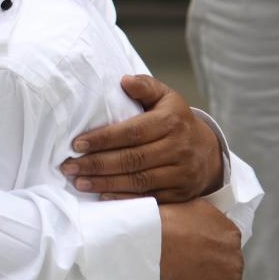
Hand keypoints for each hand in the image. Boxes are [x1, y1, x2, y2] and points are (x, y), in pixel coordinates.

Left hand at [60, 75, 222, 202]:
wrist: (209, 152)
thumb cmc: (176, 120)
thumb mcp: (166, 97)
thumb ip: (145, 86)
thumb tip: (123, 80)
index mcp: (171, 121)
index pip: (132, 132)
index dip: (103, 139)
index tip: (77, 144)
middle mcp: (178, 148)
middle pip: (132, 159)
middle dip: (97, 164)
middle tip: (69, 166)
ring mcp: (180, 173)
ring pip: (138, 181)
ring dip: (105, 183)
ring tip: (79, 181)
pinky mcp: (180, 194)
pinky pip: (149, 198)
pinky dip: (124, 199)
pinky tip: (102, 195)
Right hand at [157, 199, 251, 279]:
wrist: (151, 244)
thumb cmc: (165, 224)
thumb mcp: (195, 206)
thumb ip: (211, 217)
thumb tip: (210, 223)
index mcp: (231, 234)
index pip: (231, 247)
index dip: (215, 251)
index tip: (200, 253)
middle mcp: (235, 258)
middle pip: (234, 268)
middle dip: (219, 269)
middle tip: (195, 268)